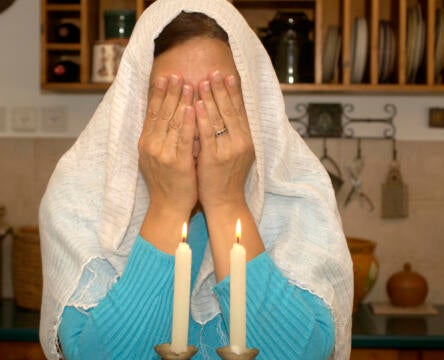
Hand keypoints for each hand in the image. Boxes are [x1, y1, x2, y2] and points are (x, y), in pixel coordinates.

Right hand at [138, 75, 196, 216]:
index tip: (164, 77)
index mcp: (146, 143)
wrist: (169, 207)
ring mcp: (164, 155)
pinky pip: (184, 139)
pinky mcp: (178, 163)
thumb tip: (165, 115)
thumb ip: (160, 137)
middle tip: (176, 73)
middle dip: (170, 92)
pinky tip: (194, 107)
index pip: (152, 113)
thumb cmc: (168, 182)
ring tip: (188, 83)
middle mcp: (152, 146)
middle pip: (162, 113)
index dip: (158, 94)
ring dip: (181, 101)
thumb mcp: (157, 156)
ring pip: (173, 123)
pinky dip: (189, 122)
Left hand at [195, 71, 254, 211]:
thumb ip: (232, 132)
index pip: (239, 109)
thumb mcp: (235, 152)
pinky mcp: (214, 158)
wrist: (225, 202)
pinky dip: (202, 118)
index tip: (226, 75)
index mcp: (247, 139)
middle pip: (230, 109)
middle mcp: (241, 141)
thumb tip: (226, 110)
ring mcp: (228, 150)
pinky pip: (208, 134)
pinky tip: (196, 104)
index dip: (233, 91)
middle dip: (221, 89)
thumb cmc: (225, 177)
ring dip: (211, 98)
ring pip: (219, 118)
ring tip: (202, 81)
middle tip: (214, 72)